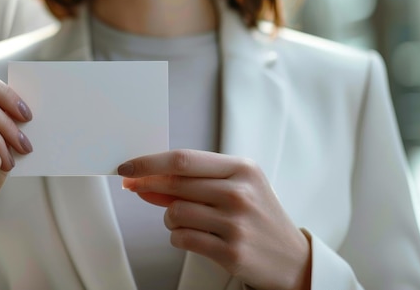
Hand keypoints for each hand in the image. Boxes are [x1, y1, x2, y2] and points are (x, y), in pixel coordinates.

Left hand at [118, 150, 310, 289]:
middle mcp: (240, 193)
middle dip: (148, 186)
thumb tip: (145, 180)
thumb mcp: (236, 187)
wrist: (292, 259)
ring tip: (186, 220)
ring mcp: (236, 223)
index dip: (149, 162)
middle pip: (175, 184)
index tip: (127, 166)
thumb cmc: (258, 216)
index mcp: (242, 169)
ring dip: (170, 218)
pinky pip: (182, 239)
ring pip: (174, 213)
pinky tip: (193, 236)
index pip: (183, 160)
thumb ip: (194, 182)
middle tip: (136, 188)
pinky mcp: (231, 252)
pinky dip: (178, 237)